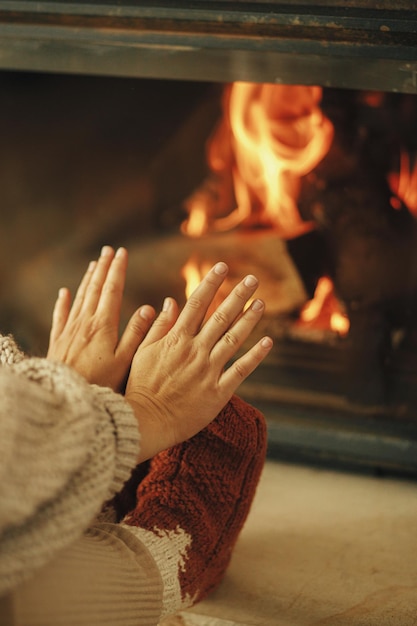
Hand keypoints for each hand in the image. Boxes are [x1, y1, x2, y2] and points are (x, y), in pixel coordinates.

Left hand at [47, 246, 155, 391]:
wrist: (66, 399)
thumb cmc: (101, 385)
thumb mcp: (125, 362)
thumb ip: (137, 334)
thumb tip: (148, 308)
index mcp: (103, 326)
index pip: (112, 290)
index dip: (118, 270)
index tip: (122, 253)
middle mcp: (84, 323)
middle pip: (95, 289)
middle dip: (103, 268)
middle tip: (108, 251)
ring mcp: (69, 331)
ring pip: (79, 298)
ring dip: (87, 280)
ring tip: (93, 265)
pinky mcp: (58, 342)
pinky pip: (60, 316)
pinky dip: (63, 302)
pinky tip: (64, 293)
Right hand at [124, 261, 272, 460]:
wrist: (146, 421)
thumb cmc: (141, 386)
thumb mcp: (142, 351)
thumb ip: (157, 326)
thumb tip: (170, 301)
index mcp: (176, 339)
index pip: (197, 304)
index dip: (211, 283)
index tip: (223, 267)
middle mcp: (195, 350)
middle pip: (221, 316)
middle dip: (238, 295)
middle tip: (253, 279)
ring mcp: (208, 370)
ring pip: (233, 338)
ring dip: (249, 319)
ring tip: (261, 303)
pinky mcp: (218, 391)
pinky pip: (241, 370)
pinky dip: (256, 355)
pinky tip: (268, 341)